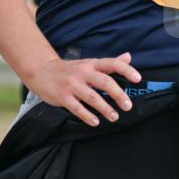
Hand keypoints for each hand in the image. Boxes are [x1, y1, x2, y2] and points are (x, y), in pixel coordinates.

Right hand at [26, 52, 140, 126]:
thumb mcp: (88, 63)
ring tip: (114, 116)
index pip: (111, 64)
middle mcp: (82, 73)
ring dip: (105, 109)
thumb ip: (109, 63)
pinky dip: (87, 116)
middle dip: (118, 95)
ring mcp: (71, 85)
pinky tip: (95, 121)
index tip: (137, 79)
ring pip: (92, 97)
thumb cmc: (68, 69)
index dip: (126, 70)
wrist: (41, 71)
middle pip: (104, 82)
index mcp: (91, 64)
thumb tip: (129, 57)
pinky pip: (77, 108)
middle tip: (127, 106)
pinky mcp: (62, 96)